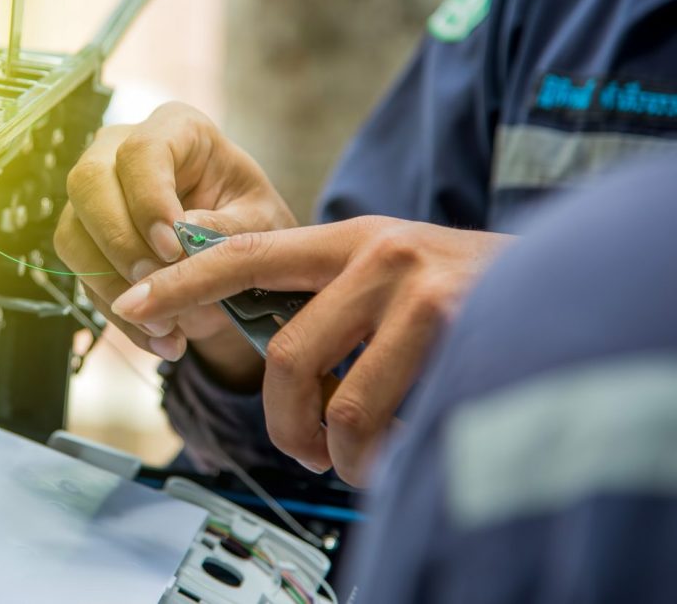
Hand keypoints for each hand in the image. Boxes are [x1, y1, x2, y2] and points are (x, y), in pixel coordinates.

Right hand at [54, 102, 295, 387]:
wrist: (239, 258)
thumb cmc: (254, 224)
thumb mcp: (261, 224)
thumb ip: (226, 229)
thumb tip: (179, 243)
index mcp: (177, 130)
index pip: (141, 151)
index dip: (148, 200)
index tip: (172, 248)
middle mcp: (122, 153)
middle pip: (87, 183)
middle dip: (118, 243)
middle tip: (156, 286)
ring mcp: (96, 197)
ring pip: (73, 235)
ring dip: (115, 290)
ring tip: (168, 327)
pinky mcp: (86, 241)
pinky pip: (83, 279)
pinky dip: (120, 317)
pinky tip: (163, 339)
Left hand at [110, 216, 512, 483]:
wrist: (561, 281)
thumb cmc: (462, 289)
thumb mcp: (390, 274)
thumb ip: (328, 302)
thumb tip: (267, 361)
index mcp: (349, 239)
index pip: (246, 254)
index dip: (183, 280)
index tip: (134, 302)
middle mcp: (378, 255)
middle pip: (286, 355)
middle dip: (284, 421)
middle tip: (302, 447)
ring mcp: (419, 292)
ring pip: (339, 401)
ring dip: (338, 450)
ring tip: (356, 457)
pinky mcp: (458, 330)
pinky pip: (390, 421)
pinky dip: (383, 454)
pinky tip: (401, 444)